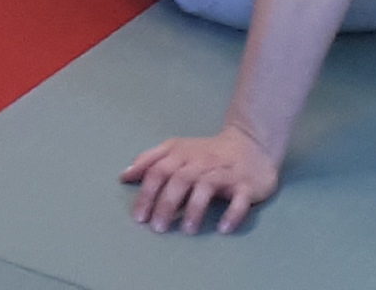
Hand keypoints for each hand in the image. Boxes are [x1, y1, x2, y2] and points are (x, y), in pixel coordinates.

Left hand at [122, 125, 281, 232]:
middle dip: (166, 203)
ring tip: (187, 230)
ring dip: (195, 208)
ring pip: (207, 187)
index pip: (159, 170)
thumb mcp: (176, 150)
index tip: (139, 217)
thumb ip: (150, 160)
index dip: (147, 193)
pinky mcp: (247, 185)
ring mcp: (225, 172)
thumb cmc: (207, 153)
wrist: (251, 144)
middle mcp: (201, 162)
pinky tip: (222, 228)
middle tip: (158, 227)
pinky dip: (232, 213)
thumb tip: (124, 176)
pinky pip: (240, 199)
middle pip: (180, 179)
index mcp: (181, 153)